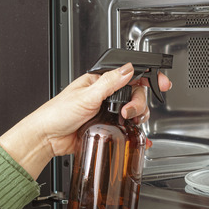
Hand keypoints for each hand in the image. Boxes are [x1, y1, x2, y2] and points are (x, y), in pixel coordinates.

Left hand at [0, 63, 171, 178]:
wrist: (46, 138)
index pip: (128, 76)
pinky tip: (140, 137)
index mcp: (98, 82)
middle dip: (139, 103)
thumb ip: (108, 83)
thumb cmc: (56, 113)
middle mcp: (104, 96)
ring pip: (134, 112)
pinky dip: (136, 133)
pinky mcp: (106, 129)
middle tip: (129, 112)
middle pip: (135, 95)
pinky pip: (127, 129)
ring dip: (138, 116)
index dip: (147, 78)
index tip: (162, 82)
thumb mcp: (85, 96)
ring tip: (129, 121)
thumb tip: (127, 69)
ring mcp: (106, 113)